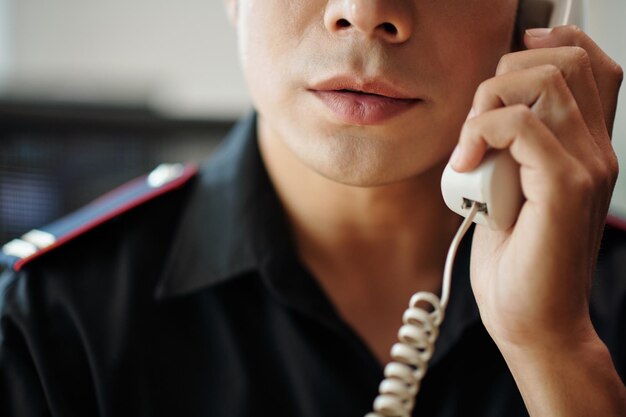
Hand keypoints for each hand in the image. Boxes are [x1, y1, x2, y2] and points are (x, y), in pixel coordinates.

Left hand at [451, 25, 622, 350]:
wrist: (529, 317)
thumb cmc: (514, 255)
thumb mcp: (507, 184)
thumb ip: (508, 142)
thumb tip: (482, 105)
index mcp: (586, 145)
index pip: (586, 61)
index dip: (545, 45)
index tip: (501, 72)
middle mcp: (597, 149)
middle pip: (564, 59)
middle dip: (503, 76)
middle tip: (476, 126)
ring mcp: (588, 165)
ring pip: (541, 82)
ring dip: (486, 105)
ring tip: (471, 150)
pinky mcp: (566, 187)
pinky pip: (519, 125)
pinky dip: (479, 132)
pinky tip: (466, 163)